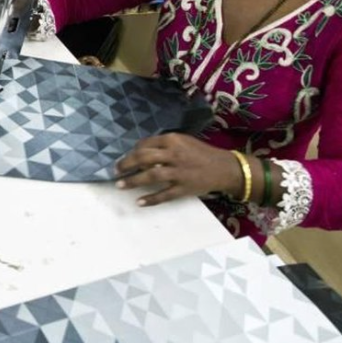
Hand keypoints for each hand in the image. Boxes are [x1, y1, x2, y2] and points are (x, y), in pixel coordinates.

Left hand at [114, 134, 241, 206]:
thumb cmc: (202, 153)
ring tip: (120, 185)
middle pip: (143, 158)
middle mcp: (174, 155)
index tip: (125, 158)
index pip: (145, 144)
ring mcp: (179, 173)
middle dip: (126, 164)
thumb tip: (141, 151)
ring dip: (132, 181)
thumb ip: (164, 145)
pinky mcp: (184, 188)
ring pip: (150, 176)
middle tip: (116, 170)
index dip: (132, 151)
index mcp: (173, 140)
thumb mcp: (183, 141)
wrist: (225, 168)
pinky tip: (139, 202)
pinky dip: (150, 199)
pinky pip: (164, 195)